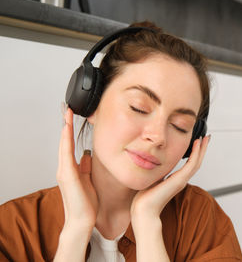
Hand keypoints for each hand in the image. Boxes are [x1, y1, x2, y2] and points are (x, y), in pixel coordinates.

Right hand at [56, 103, 97, 230]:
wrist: (82, 220)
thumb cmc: (87, 203)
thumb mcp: (88, 180)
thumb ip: (86, 167)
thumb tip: (88, 155)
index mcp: (71, 169)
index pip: (69, 145)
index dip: (70, 130)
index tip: (72, 117)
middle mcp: (65, 168)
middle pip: (64, 142)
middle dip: (66, 125)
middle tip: (67, 109)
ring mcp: (64, 171)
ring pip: (64, 145)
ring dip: (65, 129)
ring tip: (67, 114)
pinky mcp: (67, 175)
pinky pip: (66, 154)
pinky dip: (66, 141)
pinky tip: (67, 131)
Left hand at [130, 135, 210, 224]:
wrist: (144, 209)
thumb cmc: (145, 197)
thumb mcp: (153, 178)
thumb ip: (158, 170)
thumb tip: (154, 160)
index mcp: (176, 180)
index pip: (190, 164)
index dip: (195, 153)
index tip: (197, 142)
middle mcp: (181, 180)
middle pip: (196, 162)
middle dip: (202, 149)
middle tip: (207, 137)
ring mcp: (182, 180)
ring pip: (197, 162)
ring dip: (202, 149)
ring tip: (206, 138)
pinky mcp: (180, 180)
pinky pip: (191, 164)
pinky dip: (196, 153)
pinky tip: (197, 144)